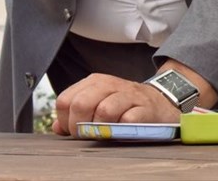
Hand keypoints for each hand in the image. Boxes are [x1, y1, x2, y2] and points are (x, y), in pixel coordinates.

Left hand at [53, 73, 179, 136]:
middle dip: (81, 126)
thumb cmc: (125, 105)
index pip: (65, 100)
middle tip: (90, 134)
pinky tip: (124, 129)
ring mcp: (128, 95)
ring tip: (108, 132)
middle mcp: (110, 85)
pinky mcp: (145, 108)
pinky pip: (128, 120)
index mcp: (94, 82)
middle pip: (81, 104)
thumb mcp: (98, 103)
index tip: (78, 129)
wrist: (161, 101)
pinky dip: (123, 129)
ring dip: (103, 128)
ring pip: (104, 110)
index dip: (67, 121)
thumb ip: (76, 113)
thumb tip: (57, 126)